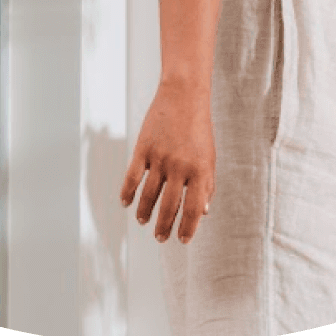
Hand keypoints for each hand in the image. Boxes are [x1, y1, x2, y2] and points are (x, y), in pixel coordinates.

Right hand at [119, 79, 215, 245]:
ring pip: (149, 195)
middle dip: (164, 226)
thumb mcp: (209, 156)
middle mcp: (180, 167)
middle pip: (169, 206)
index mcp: (200, 170)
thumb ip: (207, 184)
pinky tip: (125, 203)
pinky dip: (127, 192)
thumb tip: (204, 212)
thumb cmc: (199, 128)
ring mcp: (160, 157)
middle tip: (160, 238)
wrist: (184, 95)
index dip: (188, 228)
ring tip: (143, 222)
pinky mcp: (143, 148)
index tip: (182, 240)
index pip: (193, 209)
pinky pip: (132, 176)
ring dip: (145, 213)